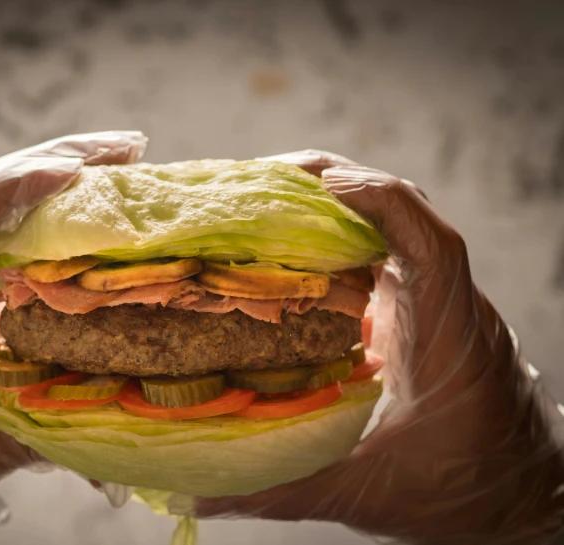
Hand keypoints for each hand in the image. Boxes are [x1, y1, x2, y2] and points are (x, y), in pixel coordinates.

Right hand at [196, 152, 563, 544]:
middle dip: (339, 183)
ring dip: (338, 201)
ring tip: (273, 197)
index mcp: (446, 336)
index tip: (322, 185)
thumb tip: (200, 495)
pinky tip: (298, 243)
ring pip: (396, 223)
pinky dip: (343, 230)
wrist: (520, 495)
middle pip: (407, 213)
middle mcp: (446, 304)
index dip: (380, 201)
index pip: (431, 244)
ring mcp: (436, 301)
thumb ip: (283, 491)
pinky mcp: (422, 309)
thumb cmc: (460, 494)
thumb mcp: (366, 494)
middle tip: (266, 179)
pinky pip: (386, 248)